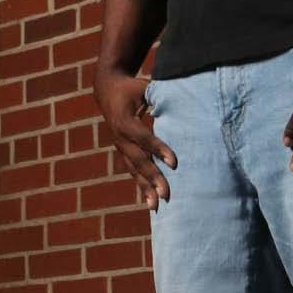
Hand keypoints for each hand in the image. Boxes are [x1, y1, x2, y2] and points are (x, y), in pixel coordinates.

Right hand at [95, 71, 176, 209]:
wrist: (107, 90)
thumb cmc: (132, 87)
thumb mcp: (144, 87)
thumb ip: (159, 94)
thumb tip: (185, 96)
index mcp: (124, 119)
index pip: (143, 137)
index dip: (158, 149)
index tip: (174, 163)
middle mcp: (120, 136)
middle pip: (138, 160)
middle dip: (153, 177)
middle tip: (166, 193)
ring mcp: (120, 146)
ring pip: (134, 170)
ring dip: (145, 188)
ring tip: (156, 205)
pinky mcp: (123, 152)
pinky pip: (133, 171)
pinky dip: (142, 186)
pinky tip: (150, 201)